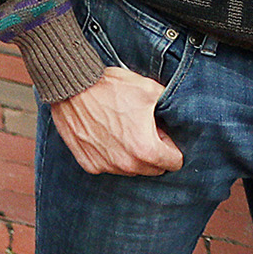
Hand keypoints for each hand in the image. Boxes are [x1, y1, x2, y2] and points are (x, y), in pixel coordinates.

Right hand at [50, 67, 183, 177]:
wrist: (70, 85)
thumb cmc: (109, 86)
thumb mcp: (149, 89)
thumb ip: (170, 105)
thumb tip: (182, 111)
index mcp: (147, 151)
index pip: (175, 162)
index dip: (169, 144)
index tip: (158, 131)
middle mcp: (127, 165)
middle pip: (153, 168)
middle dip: (151, 152)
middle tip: (139, 128)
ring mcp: (106, 165)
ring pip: (130, 169)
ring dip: (130, 155)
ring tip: (119, 129)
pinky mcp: (89, 163)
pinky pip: (108, 165)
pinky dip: (108, 154)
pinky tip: (103, 133)